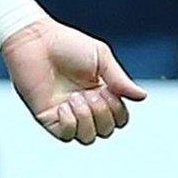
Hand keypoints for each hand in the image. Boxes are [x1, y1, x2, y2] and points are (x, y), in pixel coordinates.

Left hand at [0, 19, 147, 144]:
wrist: (35, 40)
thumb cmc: (66, 43)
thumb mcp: (101, 58)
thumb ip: (120, 80)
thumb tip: (142, 97)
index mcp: (99, 93)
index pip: (119, 118)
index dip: (117, 110)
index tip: (107, 89)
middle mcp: (84, 107)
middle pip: (106, 131)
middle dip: (103, 114)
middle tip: (91, 93)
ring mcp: (65, 113)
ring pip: (88, 138)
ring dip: (86, 119)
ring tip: (76, 98)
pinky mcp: (47, 117)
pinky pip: (65, 136)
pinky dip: (70, 124)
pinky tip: (64, 106)